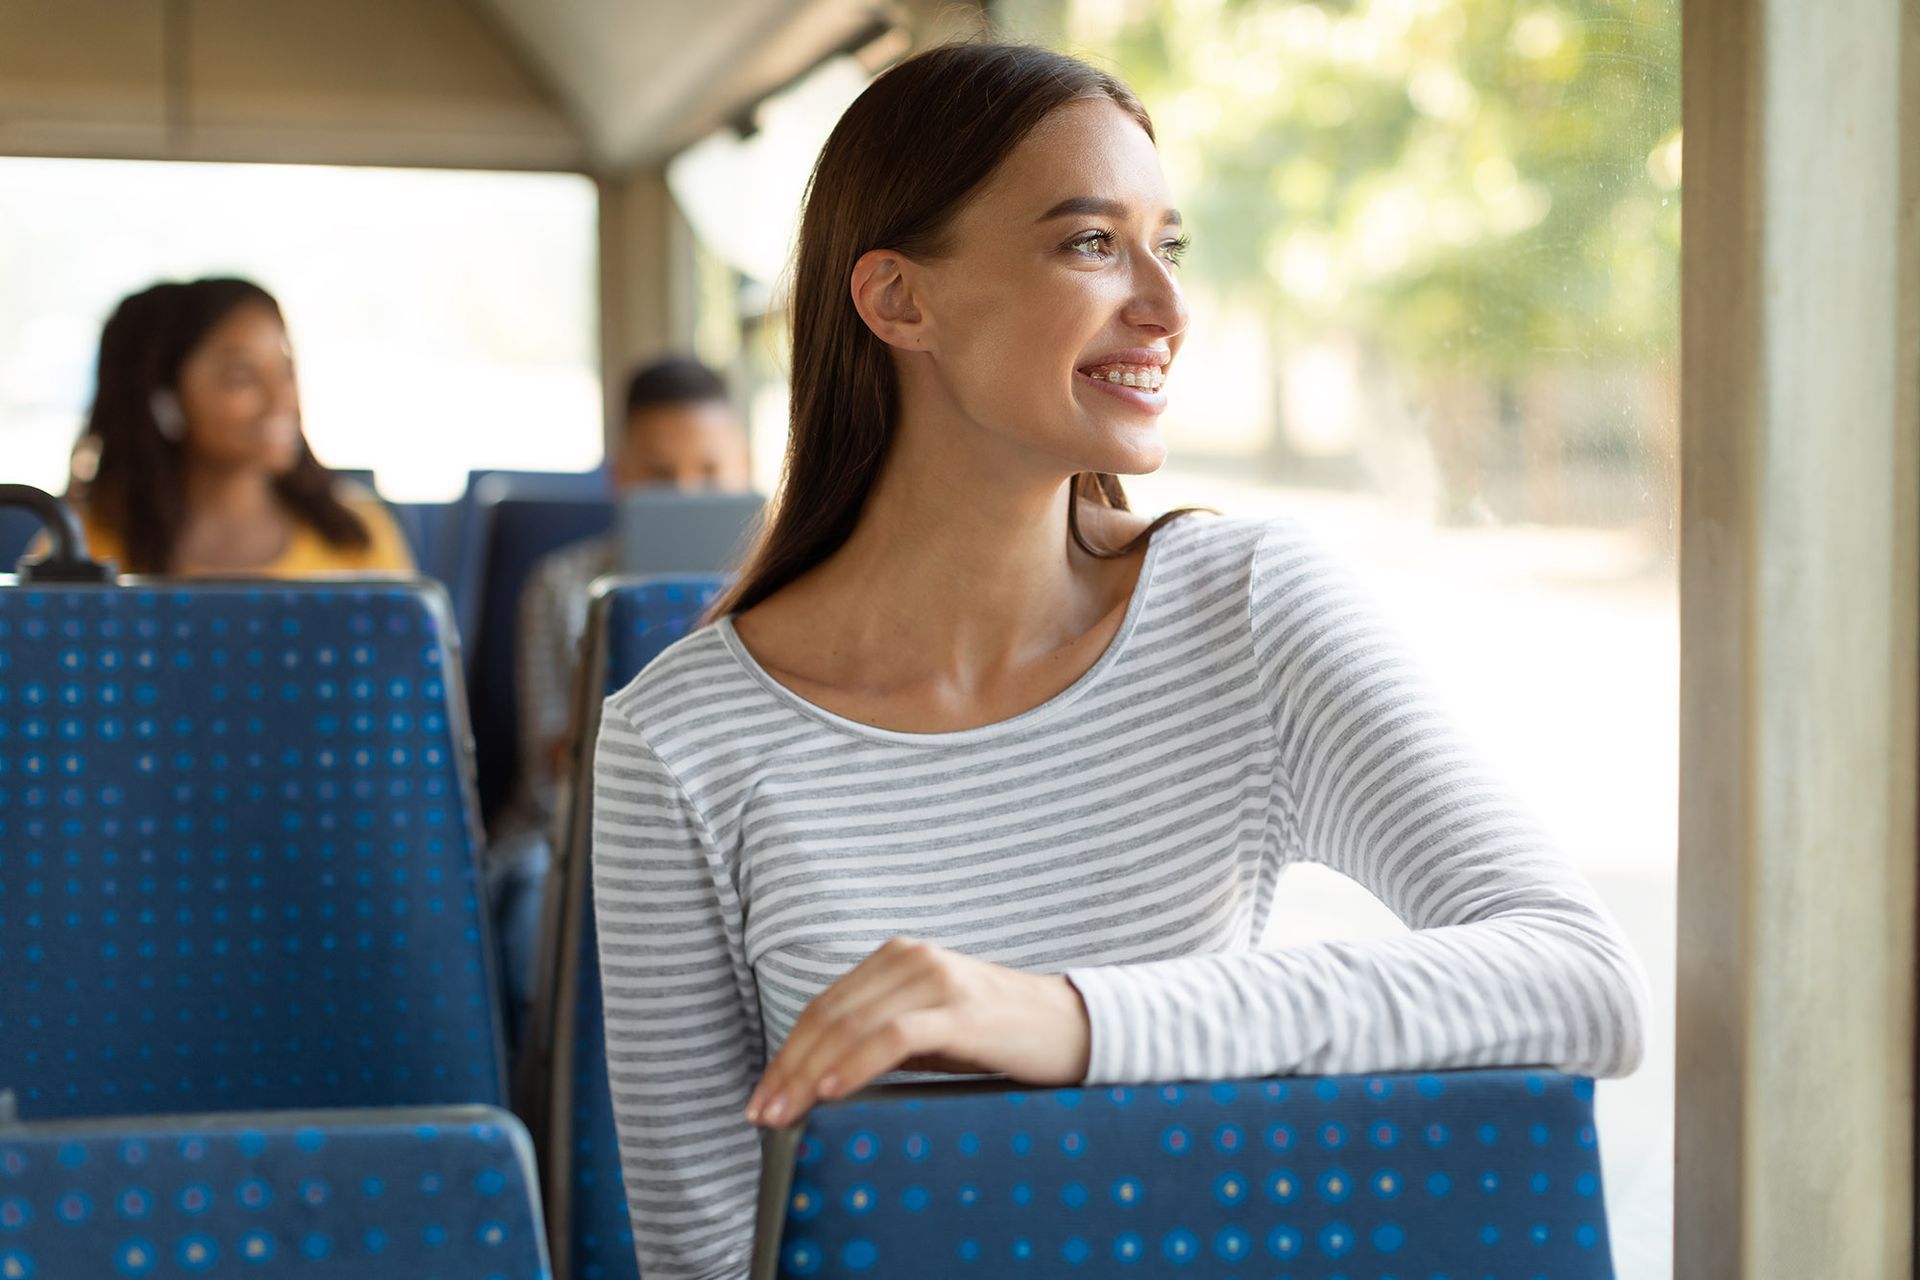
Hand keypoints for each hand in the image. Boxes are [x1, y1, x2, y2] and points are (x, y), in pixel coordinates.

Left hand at [744, 937, 1090, 1127]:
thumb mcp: (931, 1029)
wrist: (1074, 1028)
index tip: (762, 1097)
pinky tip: (830, 1091)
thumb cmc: (998, 1035)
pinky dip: (856, 1064)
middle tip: (761, 1113)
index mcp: (898, 957)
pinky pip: (894, 1036)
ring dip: (809, 1074)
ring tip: (785, 1113)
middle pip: (829, 1016)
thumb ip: (880, 1037)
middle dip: (787, 1069)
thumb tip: (818, 1080)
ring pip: (852, 1025)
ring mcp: (937, 981)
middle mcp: (912, 958)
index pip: (824, 1007)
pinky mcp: (962, 1010)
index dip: (786, 1053)